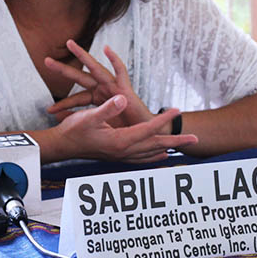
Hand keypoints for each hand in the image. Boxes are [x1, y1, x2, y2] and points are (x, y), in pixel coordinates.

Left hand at [45, 40, 158, 128]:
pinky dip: (115, 60)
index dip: (63, 104)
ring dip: (83, 55)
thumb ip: (82, 118)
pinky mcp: (125, 88)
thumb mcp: (99, 123)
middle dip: (63, 69)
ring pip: (96, 68)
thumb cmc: (123, 128)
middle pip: (80, 77)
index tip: (49, 111)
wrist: (144, 133)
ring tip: (70, 44)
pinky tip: (107, 49)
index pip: (76, 98)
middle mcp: (103, 89)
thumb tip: (60, 119)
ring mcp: (114, 87)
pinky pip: (121, 71)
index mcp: (97, 98)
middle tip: (46, 61)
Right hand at [50, 94, 196, 163]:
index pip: (148, 130)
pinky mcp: (117, 156)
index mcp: (120, 141)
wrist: (62, 145)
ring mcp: (121, 155)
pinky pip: (141, 158)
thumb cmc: (74, 130)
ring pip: (150, 154)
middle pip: (155, 146)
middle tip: (195, 139)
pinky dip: (153, 156)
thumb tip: (122, 99)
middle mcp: (124, 150)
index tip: (176, 110)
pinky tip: (158, 155)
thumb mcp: (88, 116)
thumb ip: (108, 108)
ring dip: (167, 149)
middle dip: (175, 141)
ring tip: (181, 147)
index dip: (162, 119)